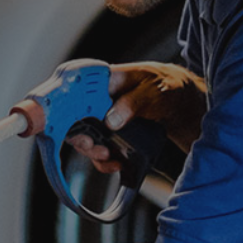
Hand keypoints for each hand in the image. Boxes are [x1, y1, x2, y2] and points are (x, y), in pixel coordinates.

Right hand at [68, 62, 206, 172]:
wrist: (180, 101)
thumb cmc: (167, 87)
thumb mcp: (154, 92)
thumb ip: (133, 103)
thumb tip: (110, 120)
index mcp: (104, 80)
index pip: (72, 90)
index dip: (62, 108)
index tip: (67, 126)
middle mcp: (97, 98)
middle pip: (72, 118)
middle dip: (80, 138)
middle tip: (95, 148)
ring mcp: (101, 116)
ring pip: (83, 137)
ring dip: (93, 152)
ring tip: (109, 157)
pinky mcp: (108, 132)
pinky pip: (97, 148)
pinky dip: (103, 160)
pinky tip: (116, 163)